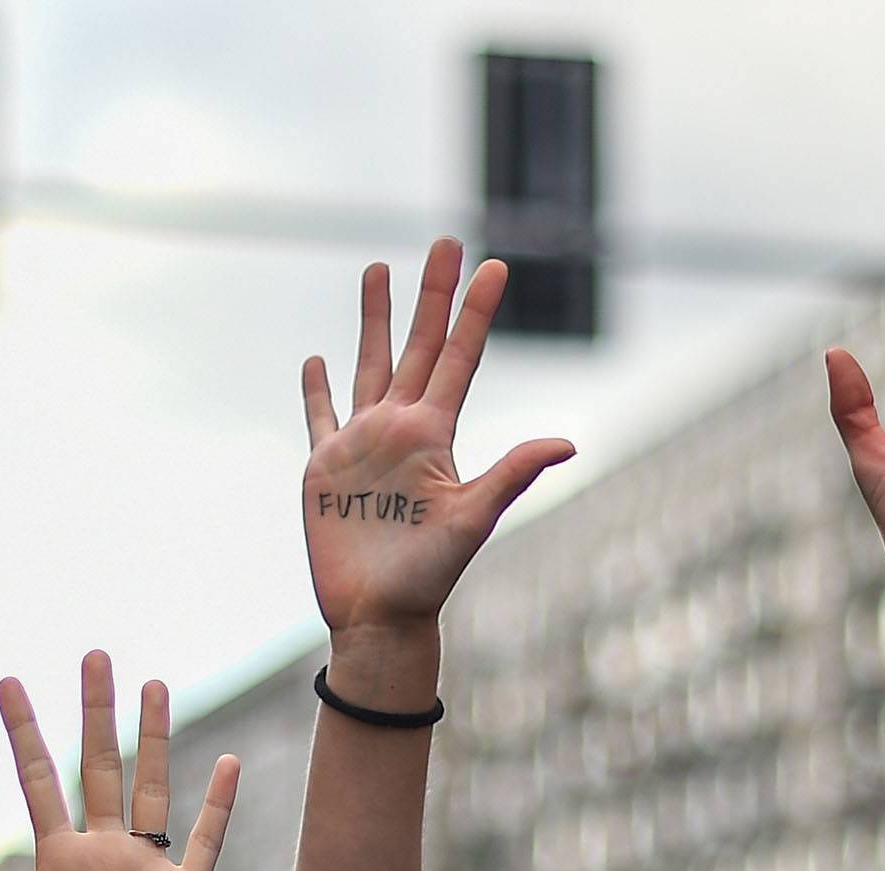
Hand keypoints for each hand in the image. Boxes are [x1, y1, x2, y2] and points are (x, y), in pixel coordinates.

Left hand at [0, 652, 238, 870]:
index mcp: (55, 861)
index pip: (37, 779)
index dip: (23, 732)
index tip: (7, 682)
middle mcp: (102, 856)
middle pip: (98, 766)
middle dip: (95, 712)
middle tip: (92, 656)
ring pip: (151, 788)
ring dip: (154, 738)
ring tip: (153, 683)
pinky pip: (205, 841)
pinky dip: (218, 804)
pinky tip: (227, 762)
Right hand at [302, 238, 573, 636]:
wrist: (379, 616)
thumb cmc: (429, 577)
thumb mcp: (472, 520)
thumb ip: (511, 475)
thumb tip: (567, 444)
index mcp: (435, 436)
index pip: (459, 360)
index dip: (475, 314)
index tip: (495, 266)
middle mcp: (400, 431)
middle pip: (418, 346)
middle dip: (430, 294)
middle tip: (445, 240)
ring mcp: (362, 446)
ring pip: (369, 365)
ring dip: (375, 319)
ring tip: (377, 269)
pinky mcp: (325, 468)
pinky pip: (320, 418)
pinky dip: (317, 389)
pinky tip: (316, 359)